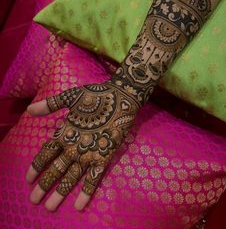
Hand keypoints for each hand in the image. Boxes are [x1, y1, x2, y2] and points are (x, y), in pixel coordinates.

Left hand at [26, 82, 139, 210]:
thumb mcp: (71, 97)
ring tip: (50, 206)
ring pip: (72, 177)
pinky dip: (87, 192)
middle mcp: (74, 146)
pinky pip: (94, 178)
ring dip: (60, 192)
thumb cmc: (96, 96)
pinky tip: (79, 205)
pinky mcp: (104, 157)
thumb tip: (29, 110)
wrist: (121, 98)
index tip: (28, 178)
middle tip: (35, 199)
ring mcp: (89, 153)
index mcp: (65, 132)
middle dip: (44, 185)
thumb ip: (51, 105)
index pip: (46, 153)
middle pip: (56, 169)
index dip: (36, 166)